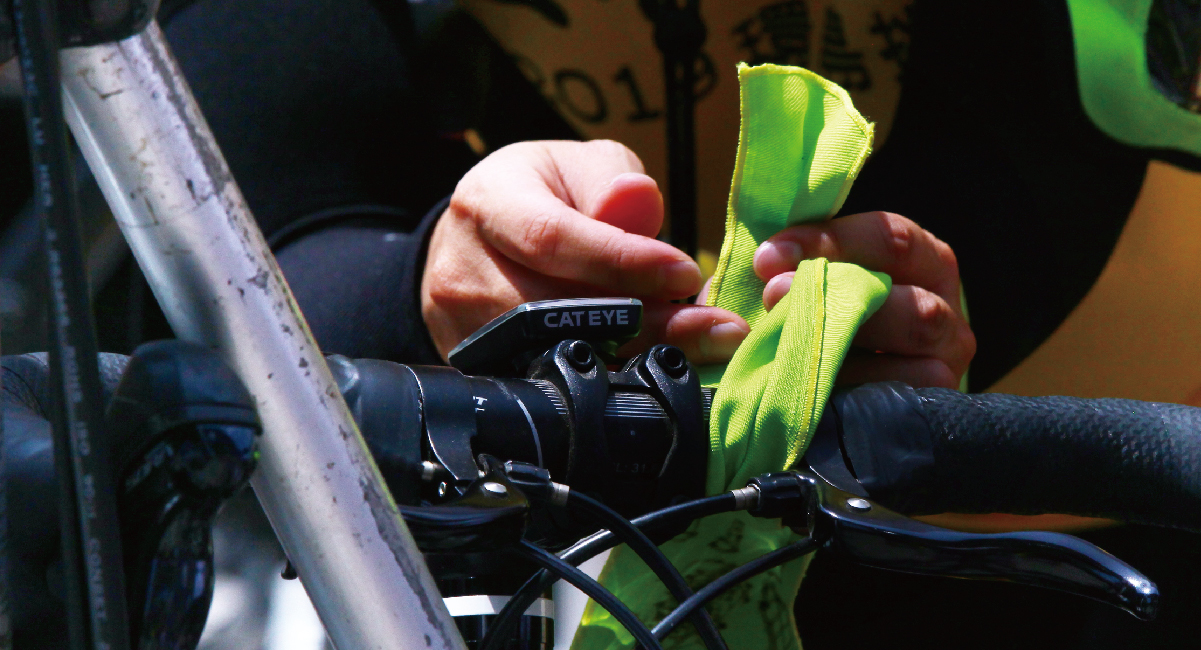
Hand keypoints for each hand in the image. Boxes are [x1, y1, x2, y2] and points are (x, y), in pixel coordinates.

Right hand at [422, 140, 748, 362]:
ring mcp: (463, 330)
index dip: (622, 261)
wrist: (481, 241)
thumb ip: (612, 180)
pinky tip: (660, 367)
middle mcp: (462, 271)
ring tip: (703, 347)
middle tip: (716, 327)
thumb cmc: (544, 195)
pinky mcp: (478, 372)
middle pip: (557, 310)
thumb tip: (636, 200)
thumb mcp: (580, 165)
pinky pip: (549, 383)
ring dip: (638, 355)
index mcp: (487, 204)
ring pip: (557, 355)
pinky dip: (613, 378)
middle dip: (646, 322)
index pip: (553, 239)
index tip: (686, 272)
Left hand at [753, 211, 975, 388]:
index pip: (892, 240)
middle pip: (914, 304)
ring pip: (916, 359)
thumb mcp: (795, 284)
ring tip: (787, 350)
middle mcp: (944, 313)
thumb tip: (745, 267)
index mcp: (922, 263)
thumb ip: (781, 267)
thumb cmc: (806, 324)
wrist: (822, 394)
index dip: (830, 243)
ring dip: (846, 351)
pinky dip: (852, 398)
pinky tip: (807, 396)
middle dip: (839, 301)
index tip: (767, 258)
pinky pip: (901, 406)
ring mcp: (944, 368)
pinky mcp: (930, 412)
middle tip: (773, 297)